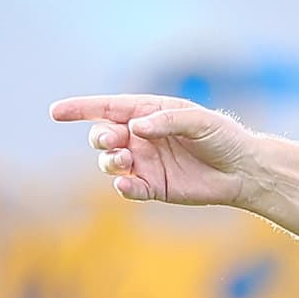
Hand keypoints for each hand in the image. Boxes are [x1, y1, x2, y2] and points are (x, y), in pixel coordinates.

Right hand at [49, 94, 258, 205]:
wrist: (243, 169)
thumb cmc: (222, 137)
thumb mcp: (199, 121)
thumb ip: (166, 121)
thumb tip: (134, 127)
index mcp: (148, 113)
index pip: (107, 108)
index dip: (80, 109)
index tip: (56, 112)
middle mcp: (141, 137)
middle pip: (104, 136)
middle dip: (101, 137)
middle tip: (114, 140)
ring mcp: (145, 163)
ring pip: (110, 162)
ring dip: (110, 161)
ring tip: (125, 160)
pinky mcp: (153, 187)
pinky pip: (129, 188)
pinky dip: (123, 187)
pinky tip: (126, 184)